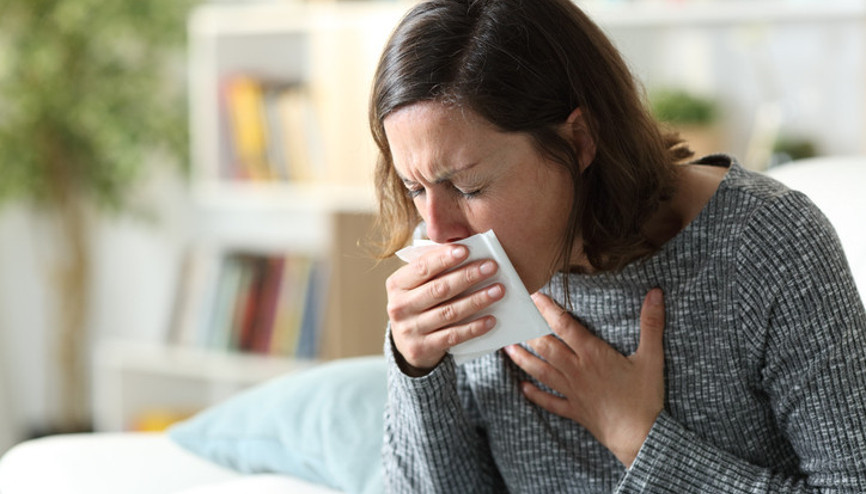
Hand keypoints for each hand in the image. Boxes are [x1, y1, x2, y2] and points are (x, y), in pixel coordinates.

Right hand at [387, 244, 504, 375]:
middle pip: (439, 289)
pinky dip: (473, 327)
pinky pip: (453, 336)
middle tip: (491, 267)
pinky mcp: (421, 348)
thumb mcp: (417, 285)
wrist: (406, 342)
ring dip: (477, 300)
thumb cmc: (418, 303)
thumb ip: (434, 268)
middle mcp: (399, 307)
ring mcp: (409, 329)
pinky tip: (491, 319)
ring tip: (498, 290)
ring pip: (449, 312)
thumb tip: (465, 250)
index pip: (422, 267)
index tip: (466, 250)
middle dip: (468, 276)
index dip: (443, 258)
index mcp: (397, 284)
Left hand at [505, 289, 665, 466]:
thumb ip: (651, 323)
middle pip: (546, 347)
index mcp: (593, 354)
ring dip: (523, 359)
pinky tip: (523, 387)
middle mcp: (576, 370)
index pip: (565, 326)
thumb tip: (655, 293)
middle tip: (514, 319)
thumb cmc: (645, 397)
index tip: (534, 296)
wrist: (639, 437)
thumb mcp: (652, 357)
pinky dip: (535, 394)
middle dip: (529, 331)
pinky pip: (549, 401)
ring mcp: (572, 391)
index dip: (548, 309)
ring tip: (508, 348)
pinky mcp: (574, 410)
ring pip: (541, 371)